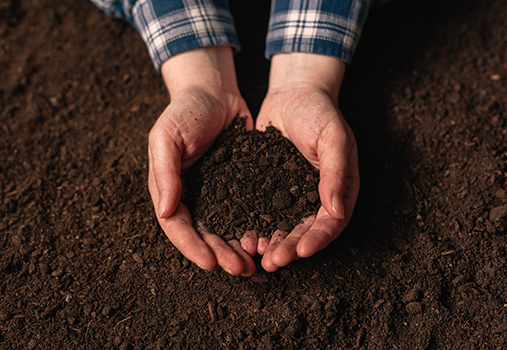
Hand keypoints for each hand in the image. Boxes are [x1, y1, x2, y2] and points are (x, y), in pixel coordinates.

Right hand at [148, 46, 256, 275]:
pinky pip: (244, 211)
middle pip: (203, 234)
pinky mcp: (238, 185)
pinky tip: (264, 238)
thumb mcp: (167, 137)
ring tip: (253, 264)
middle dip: (220, 254)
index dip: (192, 246)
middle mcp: (191, 196)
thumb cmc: (185, 110)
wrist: (215, 91)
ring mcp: (215, 192)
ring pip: (225, 228)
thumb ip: (165, 172)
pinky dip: (252, 226)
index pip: (177, 226)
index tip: (210, 263)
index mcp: (169, 188)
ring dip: (236, 247)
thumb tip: (164, 212)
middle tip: (240, 269)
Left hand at [256, 53, 359, 271]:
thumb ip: (336, 173)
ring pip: (281, 225)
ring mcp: (290, 194)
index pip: (331, 223)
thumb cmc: (320, 113)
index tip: (302, 251)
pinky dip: (253, 224)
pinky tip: (241, 234)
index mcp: (338, 189)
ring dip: (270, 242)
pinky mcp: (268, 187)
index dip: (317, 240)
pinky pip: (261, 210)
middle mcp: (314, 197)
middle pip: (304, 231)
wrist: (293, 94)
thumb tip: (337, 211)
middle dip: (289, 248)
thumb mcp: (334, 138)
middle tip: (273, 261)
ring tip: (254, 254)